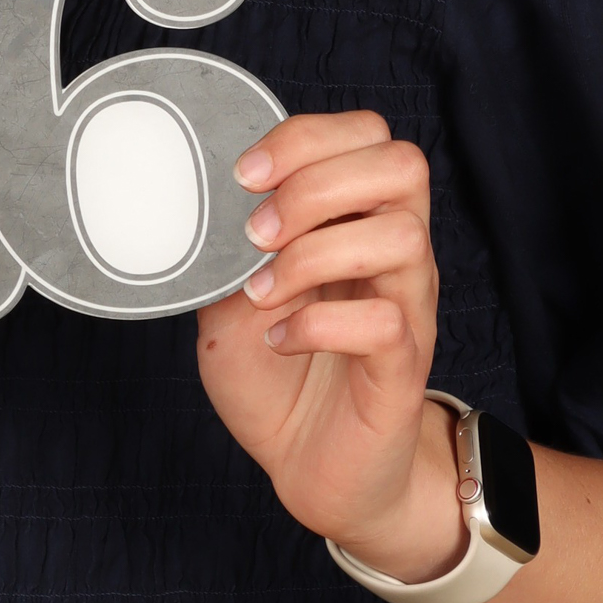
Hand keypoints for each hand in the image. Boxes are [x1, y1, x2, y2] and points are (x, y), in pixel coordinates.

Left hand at [196, 111, 466, 583]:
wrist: (311, 466)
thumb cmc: (278, 375)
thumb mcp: (229, 300)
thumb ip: (224, 250)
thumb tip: (195, 206)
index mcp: (357, 220)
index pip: (368, 136)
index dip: (307, 137)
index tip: (244, 174)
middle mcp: (394, 254)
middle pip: (403, 167)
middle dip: (317, 185)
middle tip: (259, 231)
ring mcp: (407, 307)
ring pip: (403, 238)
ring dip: (316, 254)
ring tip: (265, 290)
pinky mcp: (402, 368)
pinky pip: (386, 323)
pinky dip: (319, 324)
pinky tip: (281, 340)